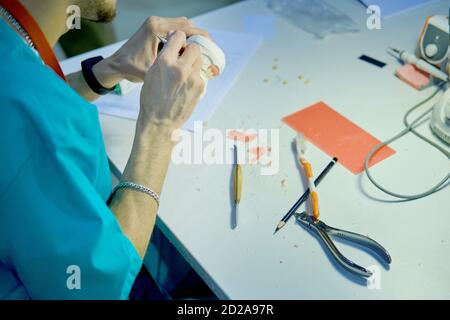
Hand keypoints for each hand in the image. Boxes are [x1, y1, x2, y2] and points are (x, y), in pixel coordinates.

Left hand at [93, 16, 209, 86]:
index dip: (201, 37)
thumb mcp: (154, 70)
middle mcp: (155, 22)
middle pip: (185, 23)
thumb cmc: (131, 69)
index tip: (211, 46)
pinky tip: (188, 49)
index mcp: (155, 29)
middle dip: (199, 35)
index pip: (185, 28)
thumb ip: (171, 67)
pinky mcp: (154, 27)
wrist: (116, 65)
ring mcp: (154, 23)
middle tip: (209, 49)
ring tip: (200, 50)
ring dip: (191, 36)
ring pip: (181, 25)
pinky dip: (183, 36)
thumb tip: (192, 71)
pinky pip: (174, 28)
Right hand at [138, 31, 204, 129]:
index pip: (179, 37)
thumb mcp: (152, 73)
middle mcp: (180, 68)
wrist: (159, 121)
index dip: (179, 40)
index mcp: (164, 61)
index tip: (178, 45)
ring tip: (184, 74)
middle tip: (183, 59)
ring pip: (199, 60)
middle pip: (194, 48)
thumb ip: (164, 56)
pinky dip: (195, 77)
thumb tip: (173, 41)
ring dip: (193, 64)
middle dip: (189, 52)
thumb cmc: (152, 98)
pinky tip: (186, 86)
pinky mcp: (200, 87)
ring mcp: (192, 78)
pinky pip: (200, 74)